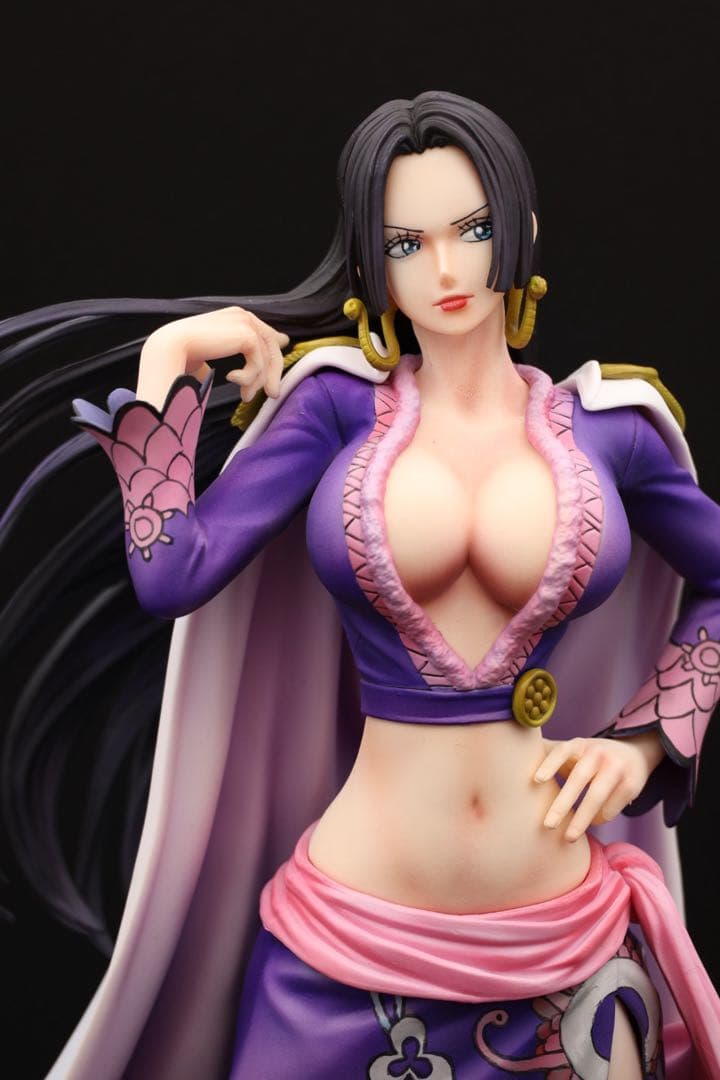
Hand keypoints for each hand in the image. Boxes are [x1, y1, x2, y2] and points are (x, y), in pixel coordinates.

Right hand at [138, 307, 288, 408]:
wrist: (171, 348)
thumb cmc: (184, 353)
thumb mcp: (213, 353)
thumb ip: (230, 355)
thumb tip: (240, 370)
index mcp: (235, 317)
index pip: (264, 335)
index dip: (273, 356)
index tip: (273, 376)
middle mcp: (243, 316)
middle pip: (271, 347)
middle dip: (272, 374)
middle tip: (271, 395)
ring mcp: (246, 323)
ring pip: (267, 358)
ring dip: (256, 382)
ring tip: (244, 396)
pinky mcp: (247, 335)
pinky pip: (259, 363)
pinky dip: (248, 378)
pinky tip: (231, 380)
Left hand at [534, 733, 663, 841]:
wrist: (634, 753)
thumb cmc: (590, 756)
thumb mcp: (573, 749)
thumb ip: (548, 752)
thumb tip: (510, 755)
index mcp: (578, 744)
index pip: (561, 751)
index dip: (549, 765)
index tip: (535, 781)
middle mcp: (597, 753)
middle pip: (578, 780)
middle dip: (562, 805)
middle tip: (547, 826)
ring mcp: (616, 767)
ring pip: (596, 797)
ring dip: (582, 819)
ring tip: (569, 837)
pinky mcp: (631, 783)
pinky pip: (612, 807)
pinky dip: (600, 818)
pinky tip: (592, 824)